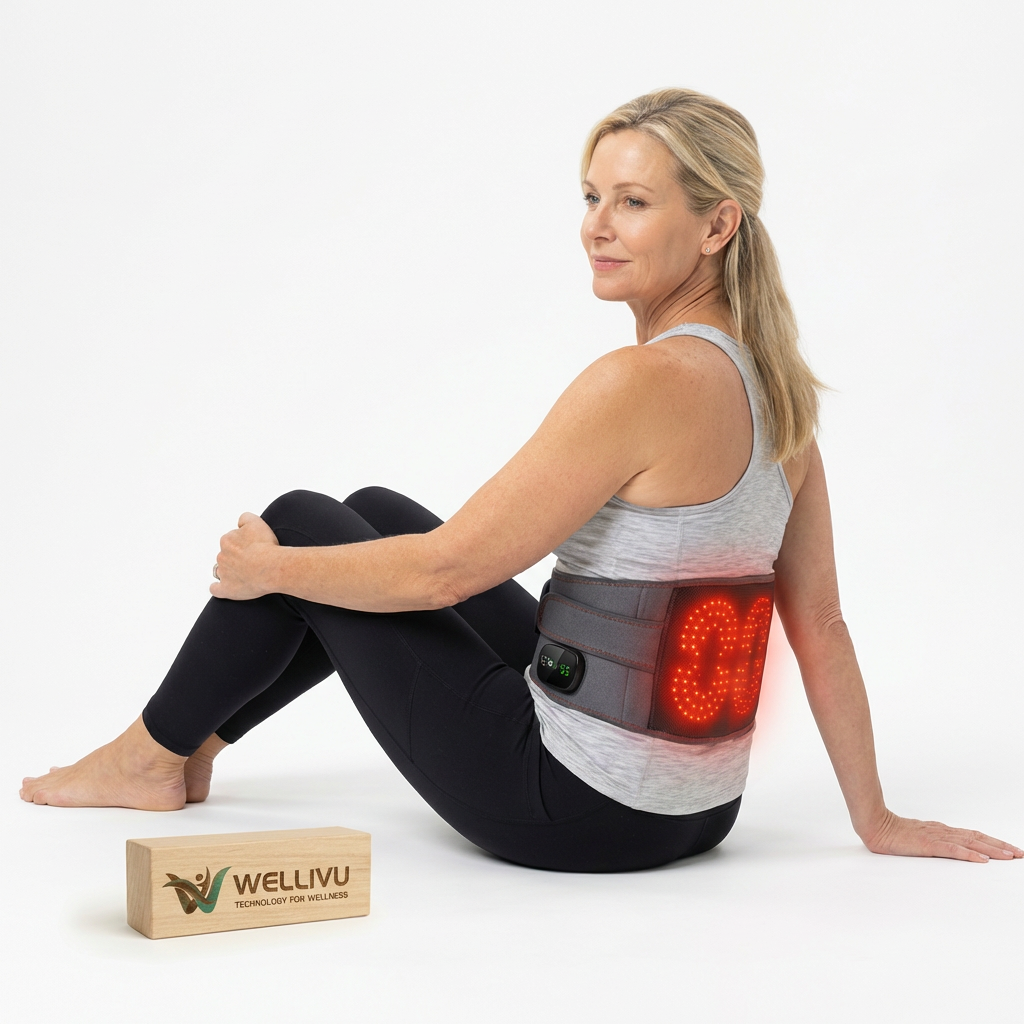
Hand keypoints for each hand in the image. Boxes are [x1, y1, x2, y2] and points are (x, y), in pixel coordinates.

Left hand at [210, 512, 280, 600]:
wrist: (270, 567)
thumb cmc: (265, 546)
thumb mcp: (256, 522)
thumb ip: (245, 518)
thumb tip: (240, 522)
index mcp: (227, 540)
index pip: (230, 540)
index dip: (241, 544)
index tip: (251, 547)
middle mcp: (222, 556)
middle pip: (225, 555)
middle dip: (235, 557)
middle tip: (250, 560)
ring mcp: (223, 573)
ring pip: (221, 570)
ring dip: (228, 571)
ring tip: (243, 573)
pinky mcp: (227, 589)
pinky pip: (216, 589)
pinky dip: (218, 588)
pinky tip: (222, 587)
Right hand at [862, 808, 1022, 862]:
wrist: (874, 825)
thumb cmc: (893, 833)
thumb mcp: (918, 838)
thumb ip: (934, 842)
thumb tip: (949, 848)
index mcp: (941, 831)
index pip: (973, 835)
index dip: (994, 842)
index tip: (1011, 850)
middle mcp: (943, 831)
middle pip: (978, 838)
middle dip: (1001, 847)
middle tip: (1020, 854)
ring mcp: (936, 837)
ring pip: (970, 842)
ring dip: (992, 849)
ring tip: (1010, 856)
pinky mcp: (928, 844)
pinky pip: (953, 850)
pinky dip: (970, 854)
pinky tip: (982, 859)